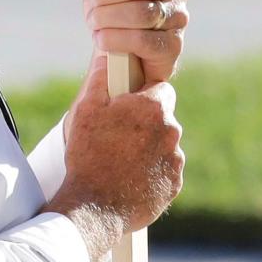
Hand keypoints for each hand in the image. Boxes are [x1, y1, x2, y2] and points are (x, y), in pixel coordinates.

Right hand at [46, 54, 184, 261]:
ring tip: (121, 158)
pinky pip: (165, 169)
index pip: (160, 89)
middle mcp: (171, 132)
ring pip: (164, 144)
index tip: (128, 104)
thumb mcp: (86, 109)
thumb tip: (107, 54)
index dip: (143, 95)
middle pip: (162, 117)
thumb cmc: (88, 154)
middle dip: (145, 122)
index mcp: (154, 108)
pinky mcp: (174, 185)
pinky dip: (153, 171)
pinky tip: (130, 176)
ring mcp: (175, 160)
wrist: (94, 207)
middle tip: (118, 133)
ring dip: (149, 146)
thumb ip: (100, 77)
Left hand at [70, 0, 189, 88]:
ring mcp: (178, 17)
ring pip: (140, 12)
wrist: (119, 54)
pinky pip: (141, 40)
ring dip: (106, 18)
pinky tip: (102, 39)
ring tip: (95, 22)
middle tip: (91, 3)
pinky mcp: (173, 46)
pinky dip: (113, 39)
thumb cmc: (112, 8)